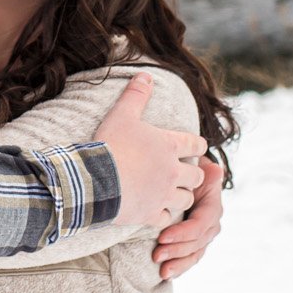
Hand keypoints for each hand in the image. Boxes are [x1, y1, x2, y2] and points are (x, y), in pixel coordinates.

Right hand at [94, 74, 207, 231]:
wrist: (94, 180)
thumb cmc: (110, 145)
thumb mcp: (122, 114)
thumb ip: (136, 94)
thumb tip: (146, 74)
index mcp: (169, 145)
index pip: (196, 144)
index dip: (198, 145)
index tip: (196, 147)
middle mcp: (172, 171)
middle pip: (197, 175)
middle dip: (194, 174)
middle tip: (185, 173)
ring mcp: (163, 195)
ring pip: (187, 199)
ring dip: (183, 195)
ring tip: (174, 193)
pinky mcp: (151, 214)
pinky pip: (168, 218)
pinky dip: (165, 215)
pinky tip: (158, 211)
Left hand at [153, 157, 223, 280]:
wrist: (185, 177)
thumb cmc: (186, 170)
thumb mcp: (194, 167)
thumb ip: (203, 171)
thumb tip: (214, 170)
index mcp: (212, 206)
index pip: (200, 224)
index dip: (183, 233)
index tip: (162, 237)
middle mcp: (211, 223)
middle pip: (196, 242)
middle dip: (176, 250)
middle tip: (156, 255)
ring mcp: (204, 235)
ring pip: (194, 254)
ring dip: (178, 264)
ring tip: (162, 271)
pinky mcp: (194, 243)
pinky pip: (190, 258)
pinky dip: (179, 267)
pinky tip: (167, 276)